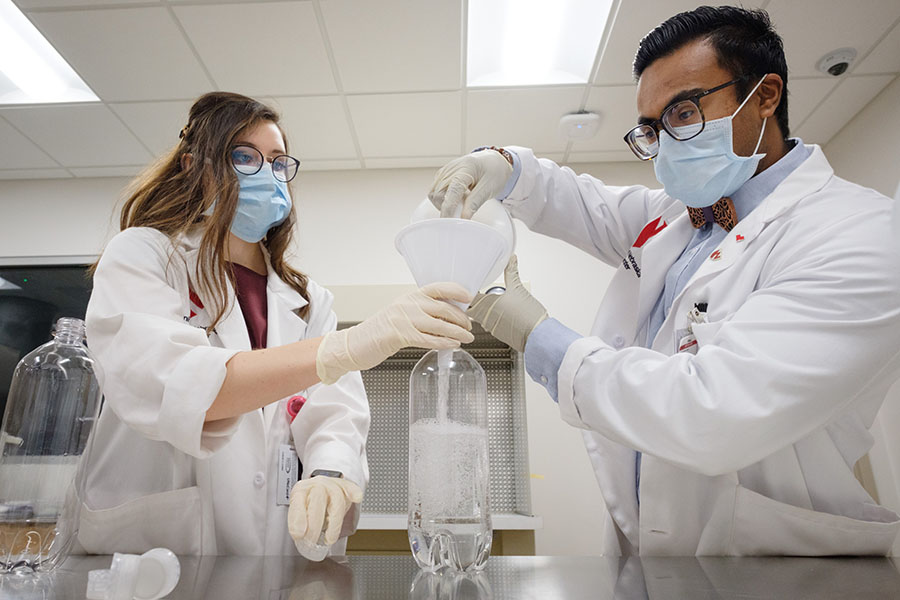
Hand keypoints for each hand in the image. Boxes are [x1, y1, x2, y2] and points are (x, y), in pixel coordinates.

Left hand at [288, 476, 361, 550]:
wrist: (322, 486)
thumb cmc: (310, 500)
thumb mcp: (298, 509)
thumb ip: (297, 521)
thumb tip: (299, 535)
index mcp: (301, 490)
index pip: (298, 501)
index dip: (298, 518)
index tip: (298, 534)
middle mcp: (316, 485)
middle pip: (318, 498)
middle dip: (315, 523)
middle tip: (312, 540)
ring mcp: (332, 485)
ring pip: (337, 499)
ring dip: (334, 522)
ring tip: (330, 538)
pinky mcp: (346, 487)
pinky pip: (352, 487)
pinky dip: (354, 492)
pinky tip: (356, 498)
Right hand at [316, 283, 474, 383]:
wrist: (355, 343)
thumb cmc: (380, 330)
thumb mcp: (402, 314)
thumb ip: (421, 312)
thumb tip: (448, 317)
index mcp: (410, 296)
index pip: (437, 288)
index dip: (456, 290)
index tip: (468, 297)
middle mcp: (408, 304)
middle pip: (443, 308)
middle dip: (461, 318)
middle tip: (469, 326)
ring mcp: (404, 319)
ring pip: (439, 324)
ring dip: (457, 332)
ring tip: (467, 338)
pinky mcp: (400, 336)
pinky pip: (429, 339)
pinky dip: (444, 342)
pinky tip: (453, 345)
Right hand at [428, 149, 511, 218]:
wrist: (494, 161)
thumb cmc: (493, 172)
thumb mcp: (489, 188)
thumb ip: (475, 203)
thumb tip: (463, 218)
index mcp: (465, 168)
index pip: (452, 191)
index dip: (449, 208)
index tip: (449, 222)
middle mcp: (451, 168)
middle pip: (438, 193)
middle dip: (446, 206)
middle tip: (463, 210)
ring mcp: (445, 170)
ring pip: (434, 193)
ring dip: (444, 203)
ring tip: (462, 201)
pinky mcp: (443, 175)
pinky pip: (436, 190)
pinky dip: (444, 198)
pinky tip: (458, 197)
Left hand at [467, 255, 546, 351]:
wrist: (538, 335)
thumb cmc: (528, 316)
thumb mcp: (519, 288)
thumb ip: (511, 272)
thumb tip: (511, 260)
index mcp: (485, 305)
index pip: (466, 296)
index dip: (467, 289)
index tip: (471, 283)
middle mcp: (484, 317)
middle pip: (470, 306)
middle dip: (473, 298)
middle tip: (480, 290)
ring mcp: (489, 327)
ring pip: (478, 315)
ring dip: (482, 308)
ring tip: (492, 299)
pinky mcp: (496, 333)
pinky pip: (488, 322)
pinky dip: (490, 316)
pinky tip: (500, 311)